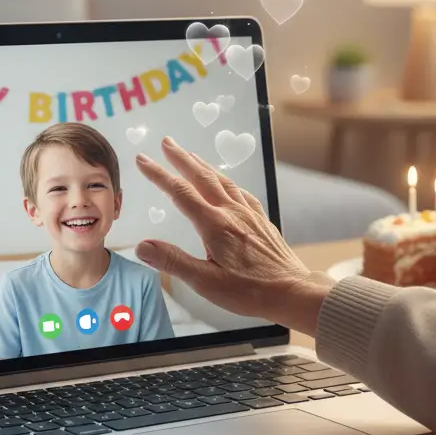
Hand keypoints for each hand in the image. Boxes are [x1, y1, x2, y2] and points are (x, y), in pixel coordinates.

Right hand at [134, 136, 332, 333]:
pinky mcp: (260, 220)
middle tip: (167, 142)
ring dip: (203, 165)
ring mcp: (248, 214)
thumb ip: (173, 261)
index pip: (180, 192)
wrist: (292, 291)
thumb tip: (142, 246)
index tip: (142, 160)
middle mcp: (231, 212)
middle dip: (181, 158)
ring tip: (190, 154)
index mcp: (214, 225)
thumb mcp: (206, 282)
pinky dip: (226, 180)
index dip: (159, 174)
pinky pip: (240, 191)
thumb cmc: (250, 291)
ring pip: (222, 180)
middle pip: (202, 177)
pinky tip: (226, 183)